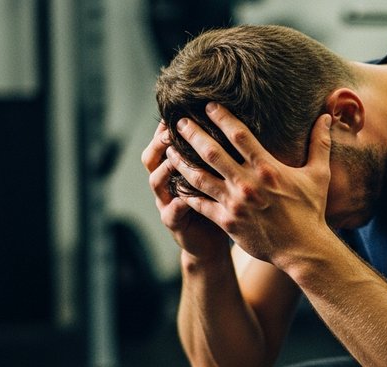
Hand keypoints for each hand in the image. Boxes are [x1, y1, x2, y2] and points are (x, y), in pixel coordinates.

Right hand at [141, 121, 229, 260]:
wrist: (212, 237)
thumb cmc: (219, 200)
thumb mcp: (218, 173)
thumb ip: (219, 151)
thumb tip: (234, 121)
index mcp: (174, 166)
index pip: (164, 141)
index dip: (167, 126)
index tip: (179, 110)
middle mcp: (165, 182)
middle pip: (152, 156)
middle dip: (160, 142)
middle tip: (173, 129)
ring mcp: (166, 202)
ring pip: (156, 181)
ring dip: (166, 168)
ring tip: (175, 158)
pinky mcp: (173, 222)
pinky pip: (171, 212)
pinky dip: (176, 205)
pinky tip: (183, 200)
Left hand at [168, 103, 333, 267]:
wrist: (303, 249)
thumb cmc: (311, 212)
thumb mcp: (319, 176)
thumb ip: (320, 144)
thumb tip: (327, 118)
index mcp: (267, 168)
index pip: (240, 136)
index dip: (222, 118)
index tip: (208, 105)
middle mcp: (247, 183)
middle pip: (212, 152)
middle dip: (193, 134)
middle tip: (178, 122)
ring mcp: (235, 203)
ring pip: (199, 177)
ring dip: (182, 162)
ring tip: (169, 150)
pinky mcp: (227, 222)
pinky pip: (200, 204)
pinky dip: (186, 193)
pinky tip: (174, 183)